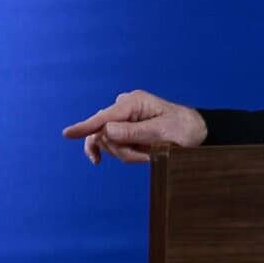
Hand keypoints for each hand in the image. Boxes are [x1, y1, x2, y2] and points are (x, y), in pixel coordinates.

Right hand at [62, 89, 207, 164]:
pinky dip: (118, 152)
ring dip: (127, 153)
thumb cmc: (184, 129)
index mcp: (133, 102)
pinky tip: (100, 160)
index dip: (86, 127)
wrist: (196, 131)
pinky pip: (110, 143)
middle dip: (123, 149)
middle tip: (148, 156)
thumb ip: (133, 133)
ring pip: (107, 142)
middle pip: (104, 133)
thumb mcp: (162, 133)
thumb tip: (106, 131)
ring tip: (151, 153)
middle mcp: (124, 106)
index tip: (67, 134)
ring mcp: (122, 117)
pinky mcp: (123, 127)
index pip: (104, 117)